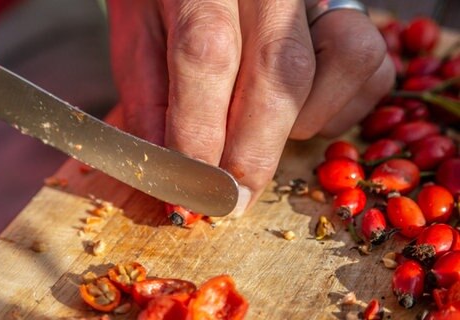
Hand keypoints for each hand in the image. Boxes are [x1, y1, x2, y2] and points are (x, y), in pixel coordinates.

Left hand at [107, 0, 394, 214]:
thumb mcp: (136, 36)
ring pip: (333, 70)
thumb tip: (170, 172)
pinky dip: (337, 108)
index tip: (191, 192)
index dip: (200, 135)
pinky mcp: (347, 11)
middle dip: (253, 155)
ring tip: (260, 131)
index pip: (206, 58)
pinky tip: (299, 111)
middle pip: (279, 74)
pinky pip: (368, 67)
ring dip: (299, 126)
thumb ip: (148, 98)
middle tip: (231, 200)